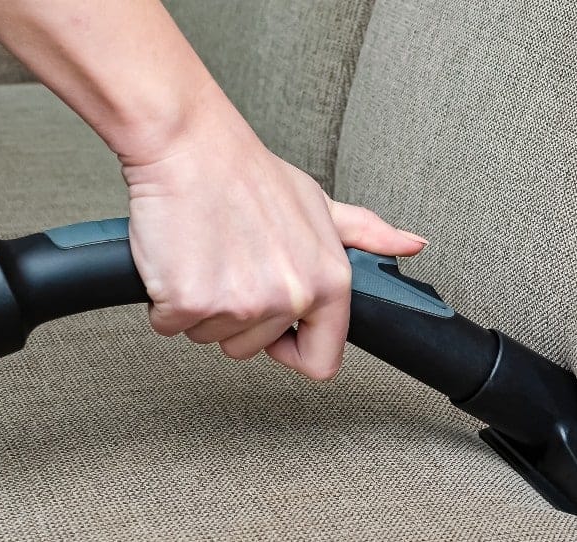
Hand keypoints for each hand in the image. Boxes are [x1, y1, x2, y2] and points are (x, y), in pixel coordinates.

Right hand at [120, 107, 425, 379]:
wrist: (189, 144)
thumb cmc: (248, 174)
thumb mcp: (320, 205)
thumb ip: (366, 234)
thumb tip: (412, 244)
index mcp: (328, 283)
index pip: (322, 362)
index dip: (293, 349)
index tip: (276, 329)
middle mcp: (291, 297)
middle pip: (252, 349)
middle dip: (234, 317)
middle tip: (228, 264)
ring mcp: (241, 303)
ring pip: (210, 337)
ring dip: (200, 306)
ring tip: (207, 254)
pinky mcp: (189, 302)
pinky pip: (169, 325)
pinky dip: (164, 300)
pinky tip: (177, 258)